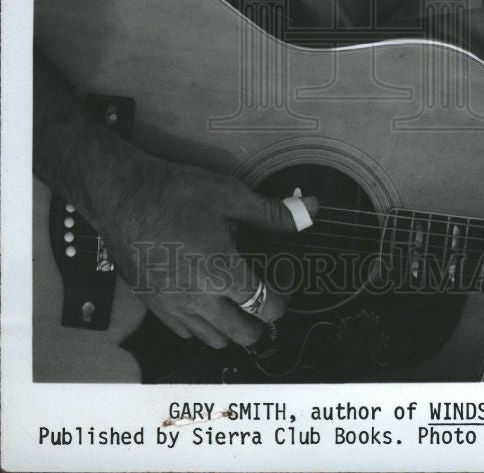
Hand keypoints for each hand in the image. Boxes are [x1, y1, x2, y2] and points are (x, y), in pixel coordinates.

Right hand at [101, 153, 317, 348]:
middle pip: (243, 335)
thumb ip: (274, 212)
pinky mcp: (153, 305)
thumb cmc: (177, 192)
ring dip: (232, 327)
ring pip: (213, 340)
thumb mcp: (231, 195)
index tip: (284, 282)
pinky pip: (185, 332)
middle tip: (265, 295)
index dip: (284, 298)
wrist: (121, 195)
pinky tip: (204, 297)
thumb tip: (313, 210)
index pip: (267, 307)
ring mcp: (173, 307)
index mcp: (223, 274)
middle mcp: (199, 301)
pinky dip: (202, 324)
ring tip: (236, 299)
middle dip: (262, 321)